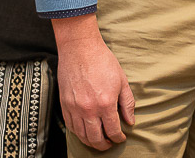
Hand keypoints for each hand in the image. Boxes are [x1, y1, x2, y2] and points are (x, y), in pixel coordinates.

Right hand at [51, 14, 135, 149]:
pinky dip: (78, 133)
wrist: (80, 48)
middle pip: (96, 138)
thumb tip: (130, 121)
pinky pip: (71, 127)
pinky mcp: (64, 104)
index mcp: (105, 103)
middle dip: (105, 145)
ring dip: (91, 142)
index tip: (121, 137)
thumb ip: (127, 103)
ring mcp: (74, 108)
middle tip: (110, 144)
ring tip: (98, 140)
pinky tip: (85, 131)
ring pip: (82, 135)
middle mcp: (88, 109)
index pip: (113, 130)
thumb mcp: (122, 80)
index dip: (119, 137)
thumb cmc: (103, 61)